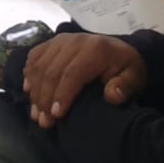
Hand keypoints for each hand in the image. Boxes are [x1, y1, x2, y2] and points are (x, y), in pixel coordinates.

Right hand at [21, 33, 147, 127]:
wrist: (118, 49)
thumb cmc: (125, 67)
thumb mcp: (134, 77)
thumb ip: (125, 87)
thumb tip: (112, 96)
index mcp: (95, 50)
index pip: (72, 73)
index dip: (62, 95)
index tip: (56, 115)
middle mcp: (73, 41)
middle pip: (51, 71)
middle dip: (45, 98)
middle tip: (44, 121)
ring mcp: (59, 40)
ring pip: (39, 66)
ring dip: (34, 91)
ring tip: (35, 113)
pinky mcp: (51, 42)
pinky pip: (34, 57)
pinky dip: (29, 75)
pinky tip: (29, 91)